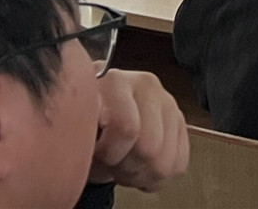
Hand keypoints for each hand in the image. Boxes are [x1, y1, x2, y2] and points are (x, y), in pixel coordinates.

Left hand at [88, 69, 190, 189]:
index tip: (98, 154)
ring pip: (165, 162)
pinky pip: (178, 164)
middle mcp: (148, 87)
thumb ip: (83, 132)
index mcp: (117, 82)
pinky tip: (141, 165)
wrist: (97, 116)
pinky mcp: (181, 123)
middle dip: (127, 167)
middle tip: (113, 163)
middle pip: (149, 148)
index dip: (110, 154)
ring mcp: (168, 104)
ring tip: (125, 164)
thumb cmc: (85, 123)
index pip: (127, 128)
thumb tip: (92, 147)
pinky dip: (158, 175)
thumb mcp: (76, 127)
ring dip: (141, 174)